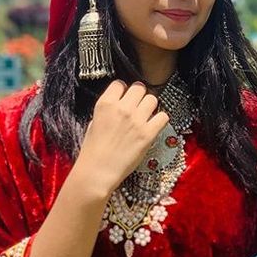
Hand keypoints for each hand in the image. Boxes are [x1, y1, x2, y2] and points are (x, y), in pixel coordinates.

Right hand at [75, 80, 169, 195]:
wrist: (97, 172)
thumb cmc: (93, 152)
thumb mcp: (93, 124)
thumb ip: (108, 111)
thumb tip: (119, 107)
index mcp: (105, 104)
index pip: (120, 84)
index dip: (124, 91)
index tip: (125, 98)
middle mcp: (122, 108)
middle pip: (139, 88)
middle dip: (139, 96)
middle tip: (138, 107)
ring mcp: (136, 120)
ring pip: (153, 99)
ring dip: (150, 107)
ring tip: (146, 117)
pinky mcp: (148, 134)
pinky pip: (163, 117)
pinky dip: (160, 120)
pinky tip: (154, 126)